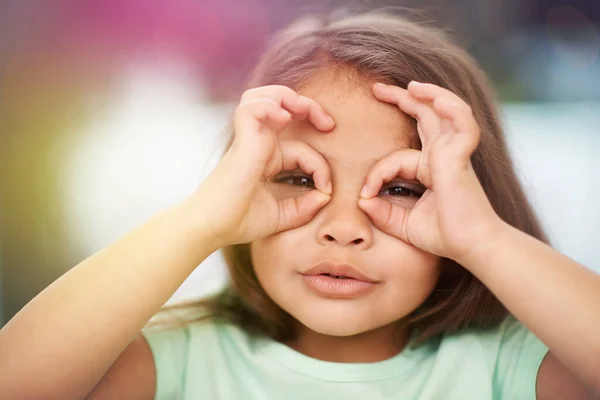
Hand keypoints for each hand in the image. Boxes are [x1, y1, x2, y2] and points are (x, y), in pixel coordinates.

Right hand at [189, 85, 334, 247]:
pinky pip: (251, 109)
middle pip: (280, 104)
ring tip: (302, 109)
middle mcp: (258, 144)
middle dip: (308, 106)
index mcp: (268, 157)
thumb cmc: (239, 221)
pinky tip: (284, 117)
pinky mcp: (241, 143)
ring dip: (286, 96)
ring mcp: (248, 140)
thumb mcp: (282, 215)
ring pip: (262, 97)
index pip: (301, 147)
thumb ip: (305, 206)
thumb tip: (326, 194)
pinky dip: (269, 106)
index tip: (326, 189)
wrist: (212, 229)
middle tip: (328, 124)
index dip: (320, 165)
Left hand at [358, 81, 502, 262]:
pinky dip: (451, 108)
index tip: (365, 195)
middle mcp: (443, 155)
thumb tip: (362, 200)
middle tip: (377, 88)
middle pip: (425, 115)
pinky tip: (434, 100)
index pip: (397, 157)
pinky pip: (461, 123)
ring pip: (445, 111)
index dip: (377, 173)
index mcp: (431, 168)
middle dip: (402, 98)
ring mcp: (453, 153)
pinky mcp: (460, 157)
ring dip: (429, 94)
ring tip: (410, 85)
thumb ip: (382, 212)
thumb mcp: (404, 224)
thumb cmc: (444, 235)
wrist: (470, 247)